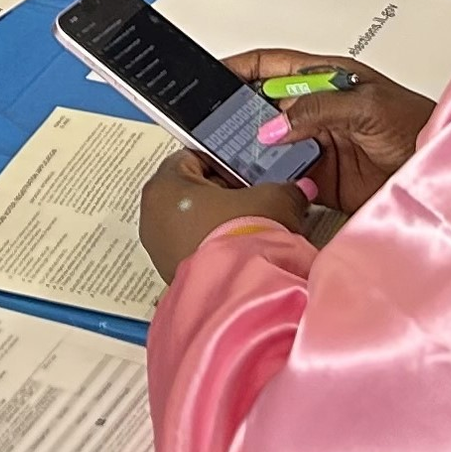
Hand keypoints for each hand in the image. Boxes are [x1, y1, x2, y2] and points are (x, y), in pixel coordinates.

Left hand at [139, 148, 308, 285]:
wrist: (239, 294)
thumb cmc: (242, 239)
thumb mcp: (272, 201)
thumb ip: (286, 189)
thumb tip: (299, 189)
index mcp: (165, 183)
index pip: (193, 157)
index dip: (223, 164)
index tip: (245, 176)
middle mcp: (151, 212)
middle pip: (188, 190)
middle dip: (219, 195)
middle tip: (249, 203)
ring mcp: (156, 245)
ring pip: (188, 220)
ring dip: (214, 223)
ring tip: (246, 231)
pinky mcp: (166, 271)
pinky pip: (188, 246)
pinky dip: (207, 246)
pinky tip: (235, 252)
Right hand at [221, 48, 434, 216]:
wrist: (443, 172)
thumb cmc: (418, 126)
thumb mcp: (367, 106)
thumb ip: (318, 110)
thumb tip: (273, 125)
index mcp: (326, 79)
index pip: (271, 66)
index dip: (240, 68)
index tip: (210, 75)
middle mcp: (317, 111)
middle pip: (263, 107)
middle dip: (237, 113)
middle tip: (211, 124)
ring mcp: (318, 145)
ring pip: (270, 145)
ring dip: (251, 151)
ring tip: (227, 156)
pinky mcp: (324, 180)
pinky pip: (285, 178)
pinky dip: (269, 181)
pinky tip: (256, 183)